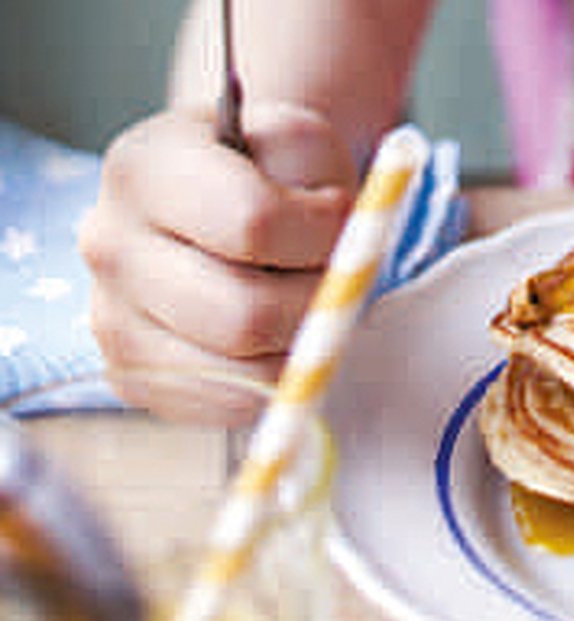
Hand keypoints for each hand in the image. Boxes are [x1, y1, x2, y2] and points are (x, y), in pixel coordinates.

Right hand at [79, 102, 355, 414]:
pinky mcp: (130, 376)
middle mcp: (108, 244)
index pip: (254, 223)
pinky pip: (228, 404)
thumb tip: (342, 257)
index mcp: (145, 169)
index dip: (321, 232)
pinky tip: (273, 336)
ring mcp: (110, 318)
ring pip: (243, 371)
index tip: (338, 219)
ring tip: (298, 302)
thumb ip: (325, 184)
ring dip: (299, 346)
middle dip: (314, 305)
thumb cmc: (273, 171)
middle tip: (328, 278)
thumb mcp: (304, 142)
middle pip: (245, 315)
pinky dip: (273, 379)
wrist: (223, 198)